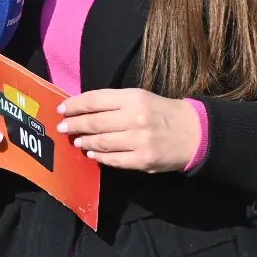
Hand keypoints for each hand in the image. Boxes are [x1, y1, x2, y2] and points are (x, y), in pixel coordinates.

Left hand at [57, 88, 200, 171]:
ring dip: (86, 142)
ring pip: (102, 142)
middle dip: (74, 125)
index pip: (94, 100)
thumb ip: (113, 102)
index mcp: (132, 98)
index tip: (61, 109)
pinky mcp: (144, 160)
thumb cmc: (161, 112)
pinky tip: (93, 154)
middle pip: (95, 122)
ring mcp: (140, 141)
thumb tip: (81, 109)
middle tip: (62, 128)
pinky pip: (115, 160)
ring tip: (77, 141)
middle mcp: (135, 118)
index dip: (74, 105)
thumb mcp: (139, 97)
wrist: (195, 133)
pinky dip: (101, 157)